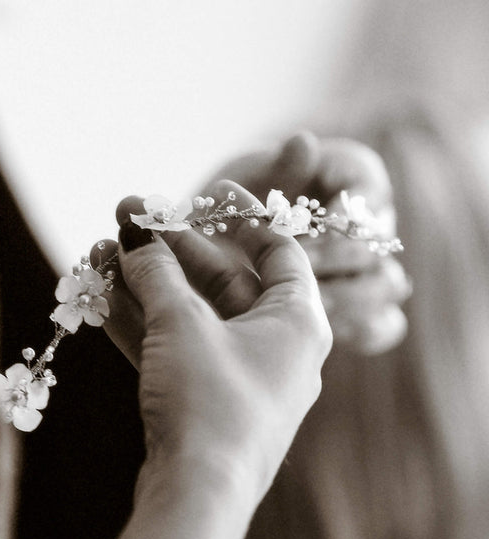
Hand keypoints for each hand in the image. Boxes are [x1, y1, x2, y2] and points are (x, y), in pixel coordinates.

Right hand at [90, 181, 330, 538]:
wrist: (194, 498)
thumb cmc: (208, 402)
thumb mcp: (182, 325)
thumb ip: (157, 276)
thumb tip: (133, 240)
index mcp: (296, 321)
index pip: (277, 250)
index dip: (242, 215)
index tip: (210, 189)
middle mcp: (275, 345)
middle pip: (221, 279)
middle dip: (170, 250)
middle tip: (127, 217)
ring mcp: (238, 373)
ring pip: (188, 314)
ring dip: (144, 285)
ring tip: (100, 253)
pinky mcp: (205, 398)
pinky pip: (174, 347)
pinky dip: (141, 323)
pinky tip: (100, 297)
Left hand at [207, 132, 411, 354]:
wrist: (215, 252)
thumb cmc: (231, 210)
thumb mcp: (244, 185)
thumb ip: (276, 170)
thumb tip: (302, 142)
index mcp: (348, 182)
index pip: (368, 189)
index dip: (346, 207)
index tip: (308, 222)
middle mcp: (366, 226)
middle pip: (378, 241)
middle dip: (336, 254)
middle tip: (298, 266)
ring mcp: (367, 270)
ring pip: (388, 284)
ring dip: (349, 295)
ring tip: (308, 304)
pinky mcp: (362, 312)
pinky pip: (383, 325)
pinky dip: (361, 329)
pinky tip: (328, 330)